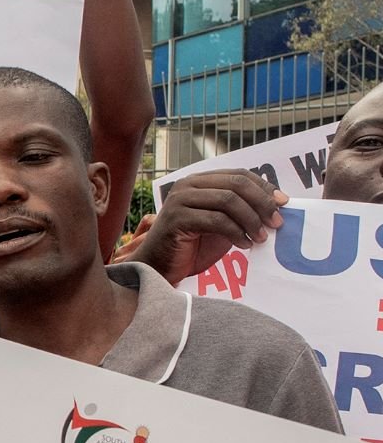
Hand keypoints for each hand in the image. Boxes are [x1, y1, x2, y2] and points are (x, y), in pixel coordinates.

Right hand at [121, 171, 282, 285]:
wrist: (159, 268)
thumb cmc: (191, 247)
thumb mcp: (222, 224)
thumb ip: (241, 211)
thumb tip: (277, 204)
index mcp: (199, 181)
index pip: (240, 175)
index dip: (265, 188)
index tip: (283, 205)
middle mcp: (187, 185)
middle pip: (236, 184)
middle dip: (262, 203)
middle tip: (276, 223)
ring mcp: (180, 200)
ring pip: (229, 200)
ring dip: (251, 220)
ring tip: (260, 238)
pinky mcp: (176, 218)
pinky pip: (217, 220)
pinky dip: (236, 233)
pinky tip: (243, 245)